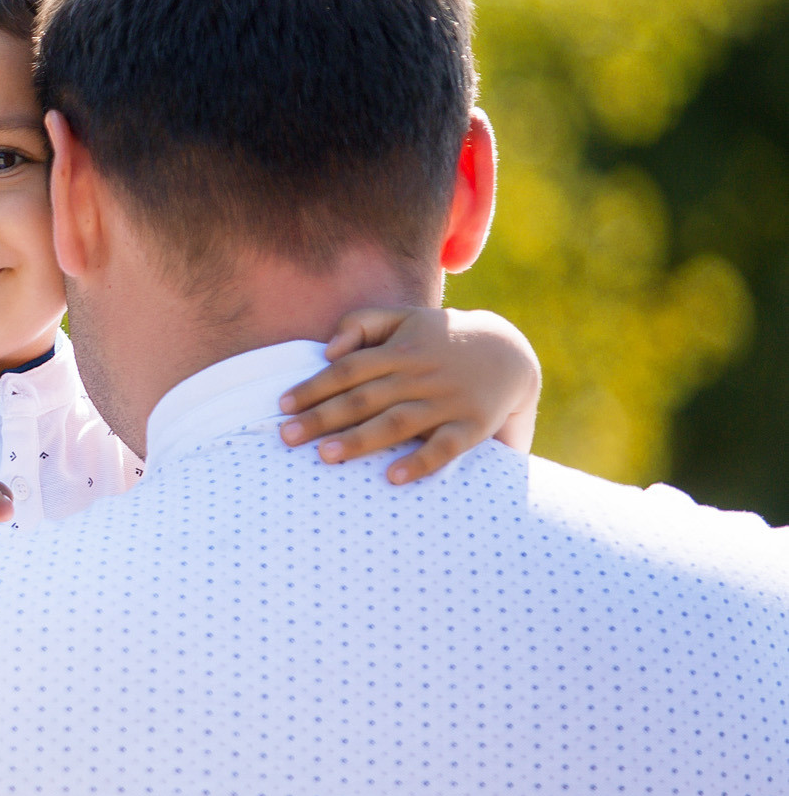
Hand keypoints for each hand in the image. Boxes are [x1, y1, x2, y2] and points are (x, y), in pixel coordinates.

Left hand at [279, 306, 542, 483]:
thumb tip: (327, 350)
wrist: (512, 352)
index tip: (282, 406)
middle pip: (365, 398)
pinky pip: (445, 447)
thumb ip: (361, 323)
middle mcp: (420, 376)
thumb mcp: (405, 317)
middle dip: (324, 418)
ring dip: (361, 440)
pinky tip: (393, 478)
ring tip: (325, 456)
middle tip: (286, 437)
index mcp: (400, 350)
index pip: (348, 370)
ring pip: (398, 422)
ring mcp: (447, 401)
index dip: (314, 387)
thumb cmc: (442, 337)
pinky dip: (421, 462)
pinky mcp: (472, 425)